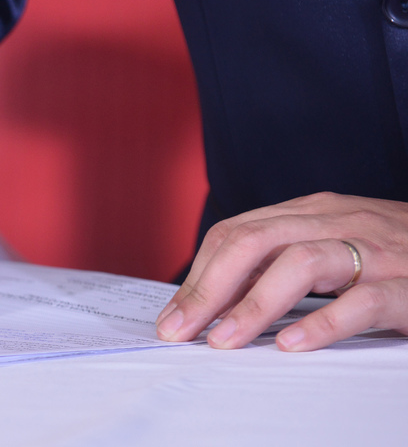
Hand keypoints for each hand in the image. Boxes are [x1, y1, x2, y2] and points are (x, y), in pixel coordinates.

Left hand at [155, 192, 407, 350]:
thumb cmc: (400, 257)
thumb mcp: (336, 248)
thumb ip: (283, 263)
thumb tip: (215, 302)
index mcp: (315, 213)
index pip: (237, 233)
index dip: (199, 275)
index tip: (172, 316)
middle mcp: (341, 223)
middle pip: (256, 241)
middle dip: (209, 288)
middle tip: (179, 330)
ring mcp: (379, 251)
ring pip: (303, 262)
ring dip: (254, 304)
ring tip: (224, 340)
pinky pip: (366, 300)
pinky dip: (327, 322)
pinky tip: (293, 345)